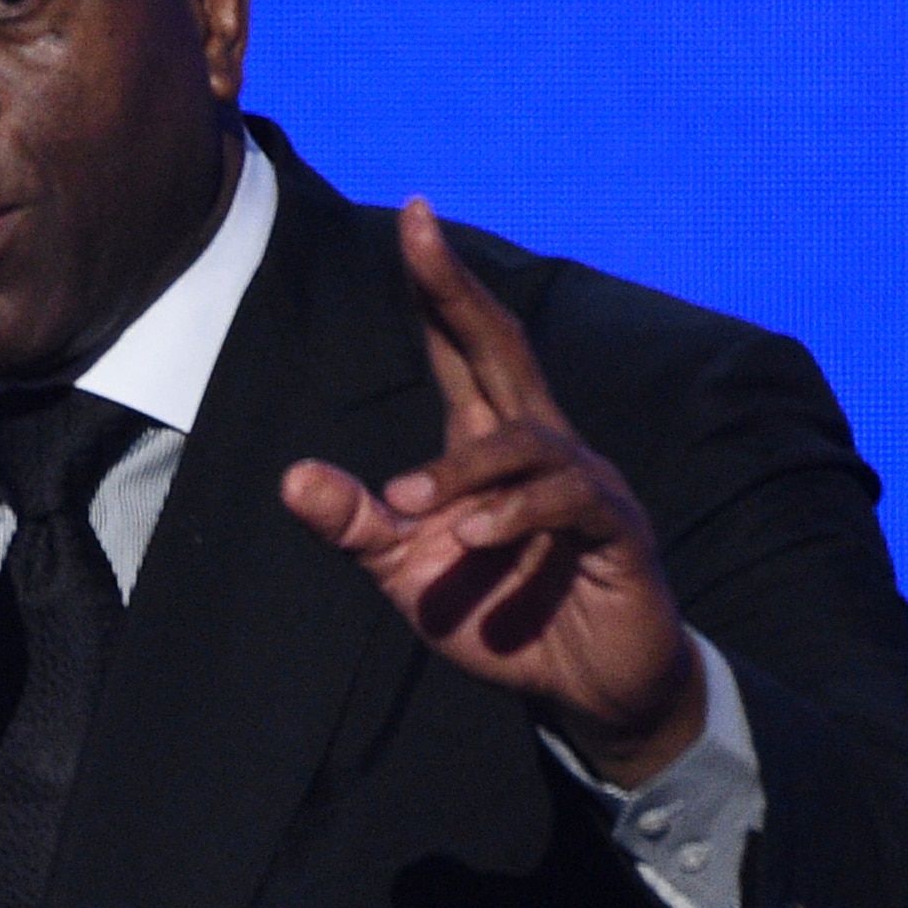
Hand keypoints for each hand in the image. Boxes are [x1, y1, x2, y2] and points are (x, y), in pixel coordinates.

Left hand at [281, 199, 703, 788]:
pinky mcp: (616, 531)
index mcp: (490, 445)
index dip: (436, 287)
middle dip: (458, 289)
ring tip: (411, 508)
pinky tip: (475, 538)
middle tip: (418, 233)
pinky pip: (567, 503)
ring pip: (524, 442)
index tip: (413, 217)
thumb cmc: (502, 619)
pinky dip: (515, 516)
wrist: (587, 689)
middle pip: (502, 347)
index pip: (460, 348)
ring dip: (462, 472)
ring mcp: (585, 483)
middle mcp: (542, 446)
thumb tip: (292, 477)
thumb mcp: (409, 573)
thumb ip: (358, 525)